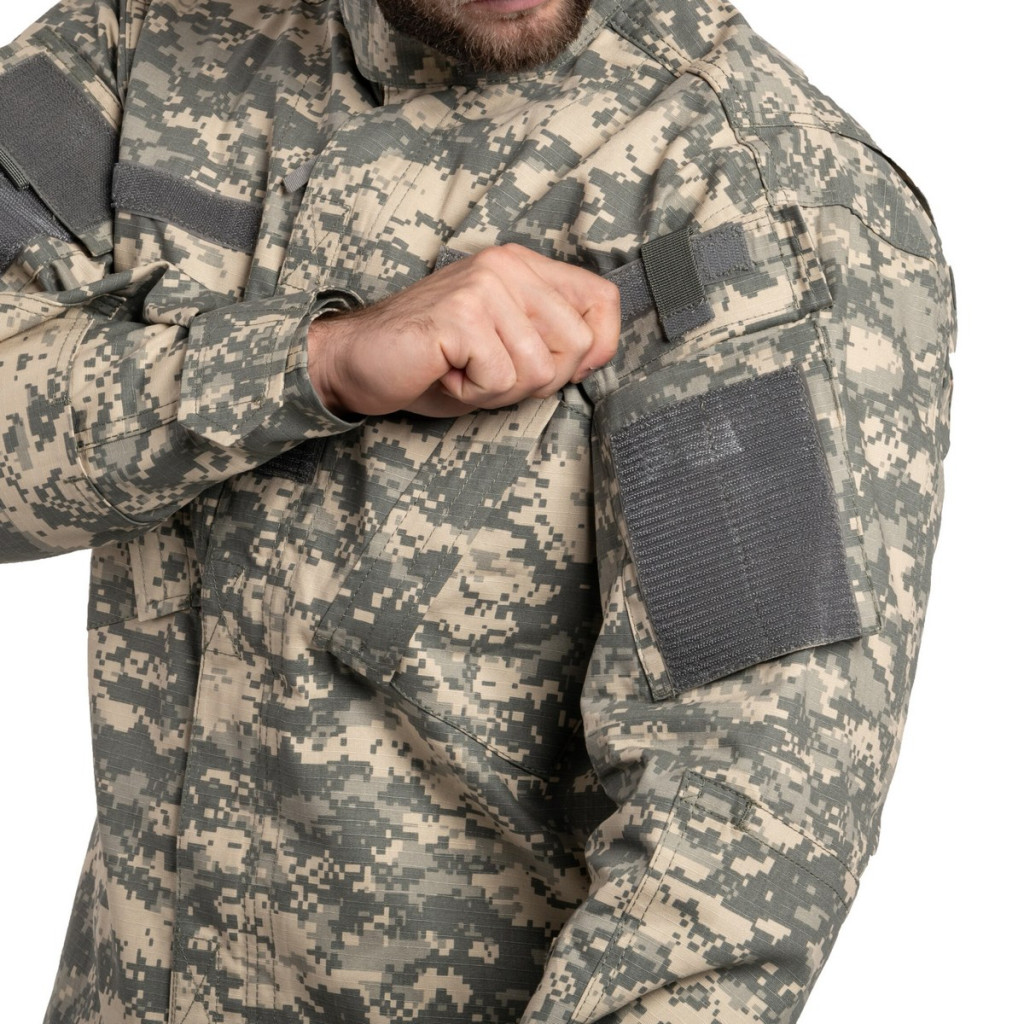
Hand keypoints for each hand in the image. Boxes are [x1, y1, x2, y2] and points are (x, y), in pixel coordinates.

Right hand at [307, 244, 619, 417]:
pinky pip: (500, 377)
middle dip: (538, 381)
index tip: (561, 371)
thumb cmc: (432, 362)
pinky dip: (473, 393)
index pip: (603, 300)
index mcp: (523, 266)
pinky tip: (445, 374)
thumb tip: (598, 355)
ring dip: (500, 390)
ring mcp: (483, 286)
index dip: (598, 349)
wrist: (356, 361)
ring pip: (539, 368)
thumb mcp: (506, 348)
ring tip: (463, 371)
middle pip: (577, 344)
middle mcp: (507, 266)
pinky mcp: (461, 314)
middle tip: (490, 374)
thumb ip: (551, 341)